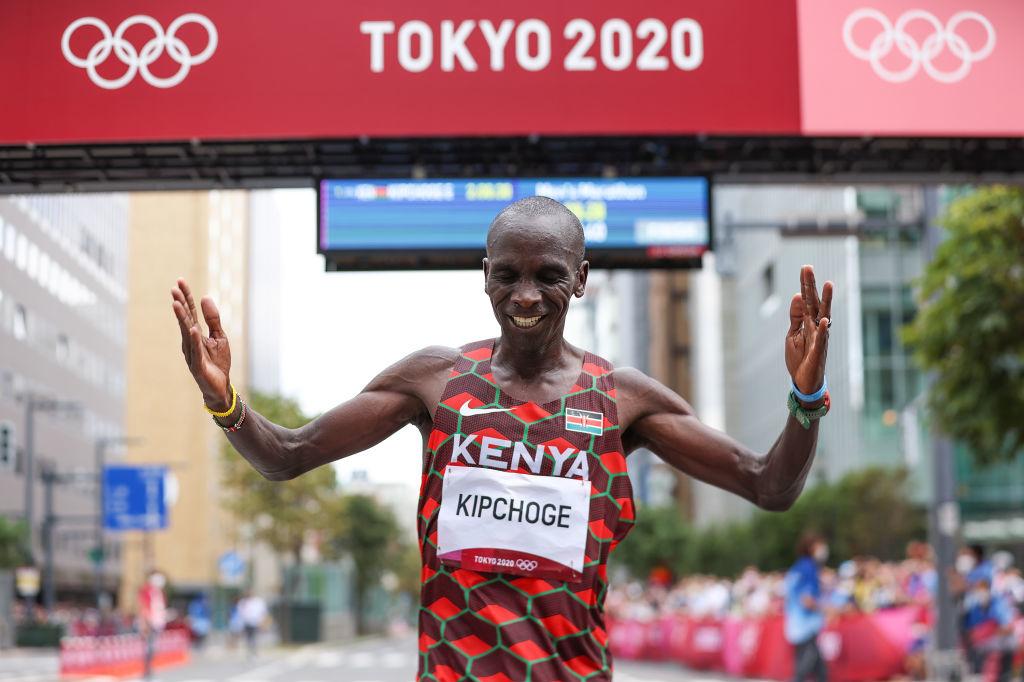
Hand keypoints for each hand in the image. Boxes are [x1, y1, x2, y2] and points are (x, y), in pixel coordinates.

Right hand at [171, 278, 231, 410]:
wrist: (220, 387)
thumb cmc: (217, 362)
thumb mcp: (219, 336)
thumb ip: (213, 318)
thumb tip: (205, 296)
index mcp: (195, 333)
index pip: (189, 312)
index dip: (186, 297)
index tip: (180, 281)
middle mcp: (190, 341)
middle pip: (185, 319)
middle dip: (180, 304)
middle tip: (174, 288)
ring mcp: (192, 353)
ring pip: (186, 333)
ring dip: (181, 318)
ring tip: (177, 303)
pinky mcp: (197, 365)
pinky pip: (196, 350)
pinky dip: (195, 339)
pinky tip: (193, 328)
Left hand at [785, 265, 833, 398]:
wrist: (804, 382)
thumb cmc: (800, 357)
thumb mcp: (792, 334)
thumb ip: (795, 316)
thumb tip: (796, 296)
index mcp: (808, 322)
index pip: (806, 300)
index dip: (806, 285)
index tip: (805, 267)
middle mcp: (817, 327)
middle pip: (814, 303)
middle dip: (811, 286)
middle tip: (808, 267)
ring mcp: (819, 338)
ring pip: (823, 316)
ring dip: (825, 301)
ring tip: (828, 284)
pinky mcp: (818, 352)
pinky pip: (821, 340)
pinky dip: (823, 330)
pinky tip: (824, 320)